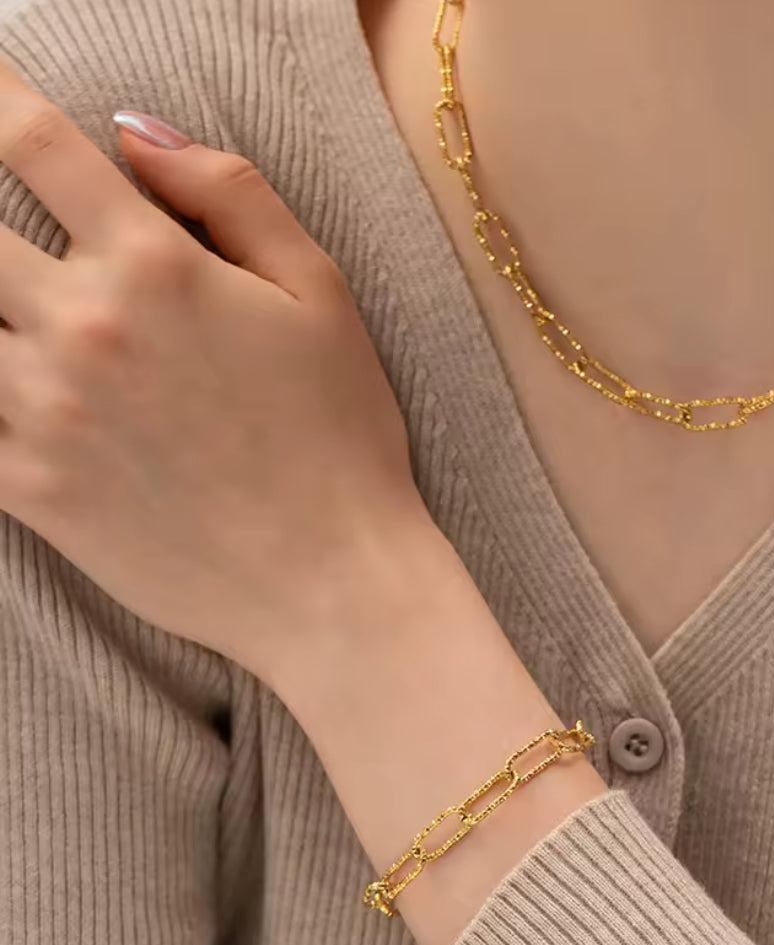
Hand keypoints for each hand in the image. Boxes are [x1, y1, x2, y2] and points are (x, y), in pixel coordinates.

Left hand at [0, 62, 433, 674]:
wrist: (333, 581)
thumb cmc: (341, 439)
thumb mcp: (321, 296)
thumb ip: (231, 194)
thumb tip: (134, 135)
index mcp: (155, 268)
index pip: (30, 141)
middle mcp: (82, 328)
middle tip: (2, 233)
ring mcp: (42, 413)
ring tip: (15, 311)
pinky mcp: (27, 490)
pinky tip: (7, 381)